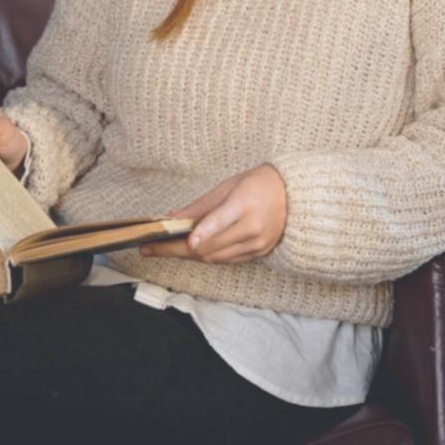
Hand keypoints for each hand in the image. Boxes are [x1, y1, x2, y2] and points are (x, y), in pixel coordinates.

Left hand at [139, 164, 287, 264]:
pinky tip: (188, 252)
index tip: (184, 241)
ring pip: (215, 257)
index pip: (219, 223)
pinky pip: (226, 260)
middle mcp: (252, 228)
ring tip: (162, 250)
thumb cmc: (258, 185)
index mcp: (244, 205)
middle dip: (177, 249)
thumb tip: (172, 218)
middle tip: (150, 248)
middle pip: (210, 246)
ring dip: (187, 255)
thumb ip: (200, 206)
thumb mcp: (228, 186)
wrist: (294, 197)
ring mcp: (256, 244)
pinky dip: (206, 256)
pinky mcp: (258, 254)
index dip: (200, 234)